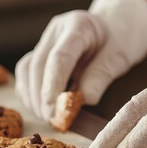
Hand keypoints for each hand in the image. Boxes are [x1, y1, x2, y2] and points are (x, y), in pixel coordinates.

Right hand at [15, 0, 146, 120]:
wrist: (116, 28)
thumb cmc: (120, 41)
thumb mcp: (119, 57)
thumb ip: (101, 76)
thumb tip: (83, 99)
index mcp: (78, 26)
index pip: (59, 57)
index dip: (53, 86)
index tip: (53, 111)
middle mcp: (56, 30)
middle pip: (38, 65)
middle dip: (42, 98)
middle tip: (53, 121)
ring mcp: (45, 40)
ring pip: (27, 70)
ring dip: (33, 97)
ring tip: (48, 117)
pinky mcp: (39, 52)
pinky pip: (26, 73)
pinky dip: (29, 93)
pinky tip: (41, 108)